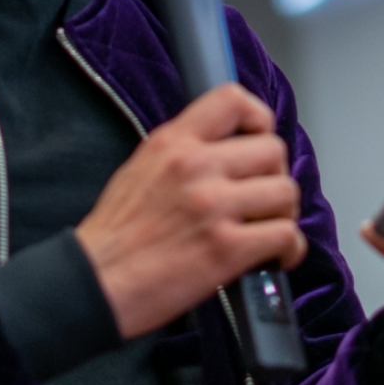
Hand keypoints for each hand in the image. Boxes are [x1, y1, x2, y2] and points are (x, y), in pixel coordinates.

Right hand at [76, 83, 305, 338]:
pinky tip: (274, 258)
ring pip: (286, 192)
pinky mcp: (226, 248)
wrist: (94, 284)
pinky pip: (287, 235)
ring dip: (283, 214)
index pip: (233, 100)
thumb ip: (182, 152)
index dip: (259, 119)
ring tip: (267, 229)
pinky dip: (289, 249)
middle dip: (275, 176)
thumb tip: (226, 151)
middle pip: (273, 150)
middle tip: (262, 198)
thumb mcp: (139, 169)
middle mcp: (195, 167)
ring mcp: (213, 206)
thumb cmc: (114, 237)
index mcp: (172, 143)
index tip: (258, 139)